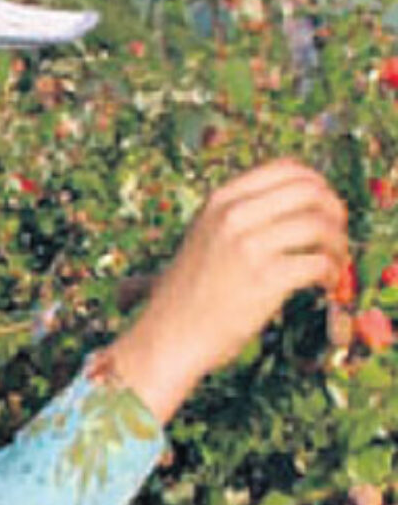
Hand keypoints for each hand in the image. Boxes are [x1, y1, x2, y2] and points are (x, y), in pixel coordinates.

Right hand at [108, 160, 348, 421]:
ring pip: (319, 225)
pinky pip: (318, 263)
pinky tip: (323, 284)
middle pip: (311, 191)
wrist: (167, 336)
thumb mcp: (203, 237)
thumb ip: (237, 215)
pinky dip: (330, 274)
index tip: (322, 207)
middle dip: (334, 211)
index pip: (287, 169)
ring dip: (337, 244)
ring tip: (333, 262)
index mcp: (219, 201)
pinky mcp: (264, 279)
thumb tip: (298, 203)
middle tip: (335, 235)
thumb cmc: (188, 294)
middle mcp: (232, 217)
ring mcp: (248, 247)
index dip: (317, 184)